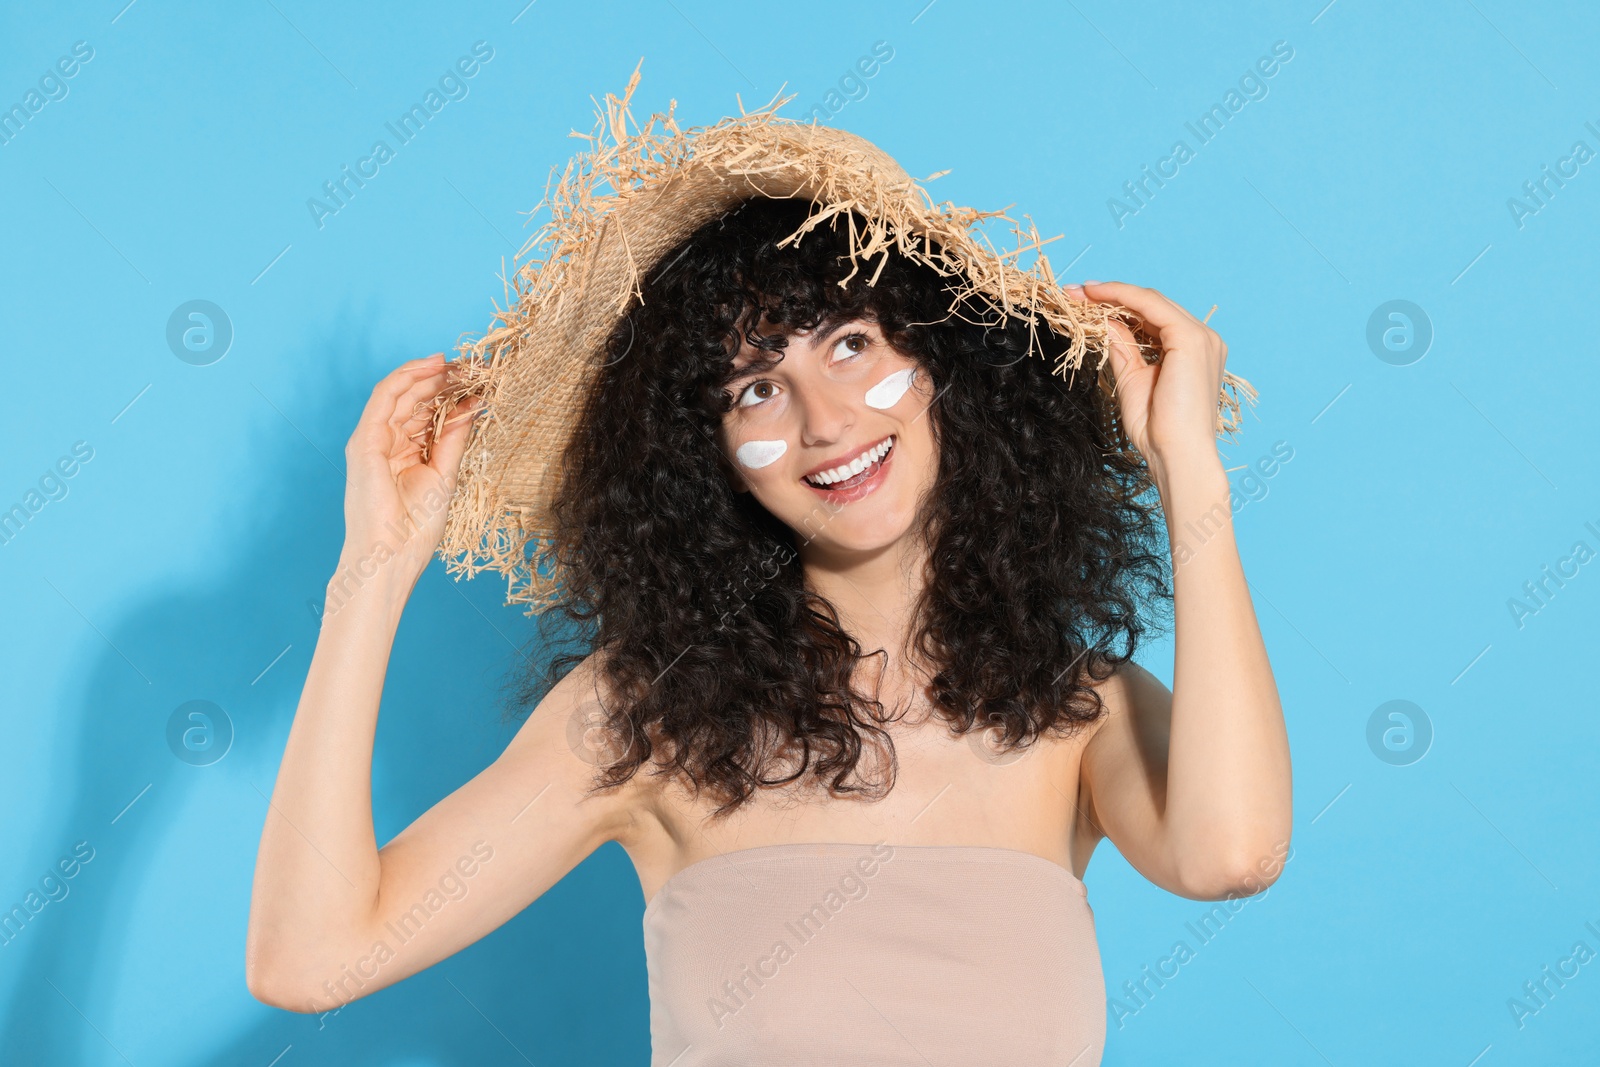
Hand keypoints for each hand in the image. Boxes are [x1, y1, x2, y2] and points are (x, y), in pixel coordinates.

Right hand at [341, 353, 481, 577]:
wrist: (391, 557)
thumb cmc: (414, 528)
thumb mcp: (444, 473)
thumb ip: (454, 437)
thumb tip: (473, 404)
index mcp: (404, 453)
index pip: (425, 412)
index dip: (451, 392)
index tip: (479, 379)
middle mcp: (386, 442)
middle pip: (413, 398)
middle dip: (443, 378)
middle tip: (473, 365)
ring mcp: (372, 440)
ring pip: (398, 392)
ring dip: (427, 373)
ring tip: (457, 363)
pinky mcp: (364, 441)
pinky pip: (383, 397)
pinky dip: (407, 378)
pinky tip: (432, 367)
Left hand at [1065, 281, 1226, 474]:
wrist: (1177, 455)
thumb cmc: (1157, 430)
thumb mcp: (1132, 380)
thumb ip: (1124, 348)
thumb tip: (1107, 322)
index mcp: (1192, 352)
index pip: (1153, 317)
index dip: (1118, 306)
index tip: (1083, 301)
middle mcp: (1203, 339)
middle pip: (1152, 306)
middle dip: (1110, 296)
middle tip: (1074, 292)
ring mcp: (1201, 337)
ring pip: (1151, 301)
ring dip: (1112, 293)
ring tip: (1078, 293)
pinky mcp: (1192, 339)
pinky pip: (1151, 305)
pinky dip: (1122, 297)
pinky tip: (1096, 296)